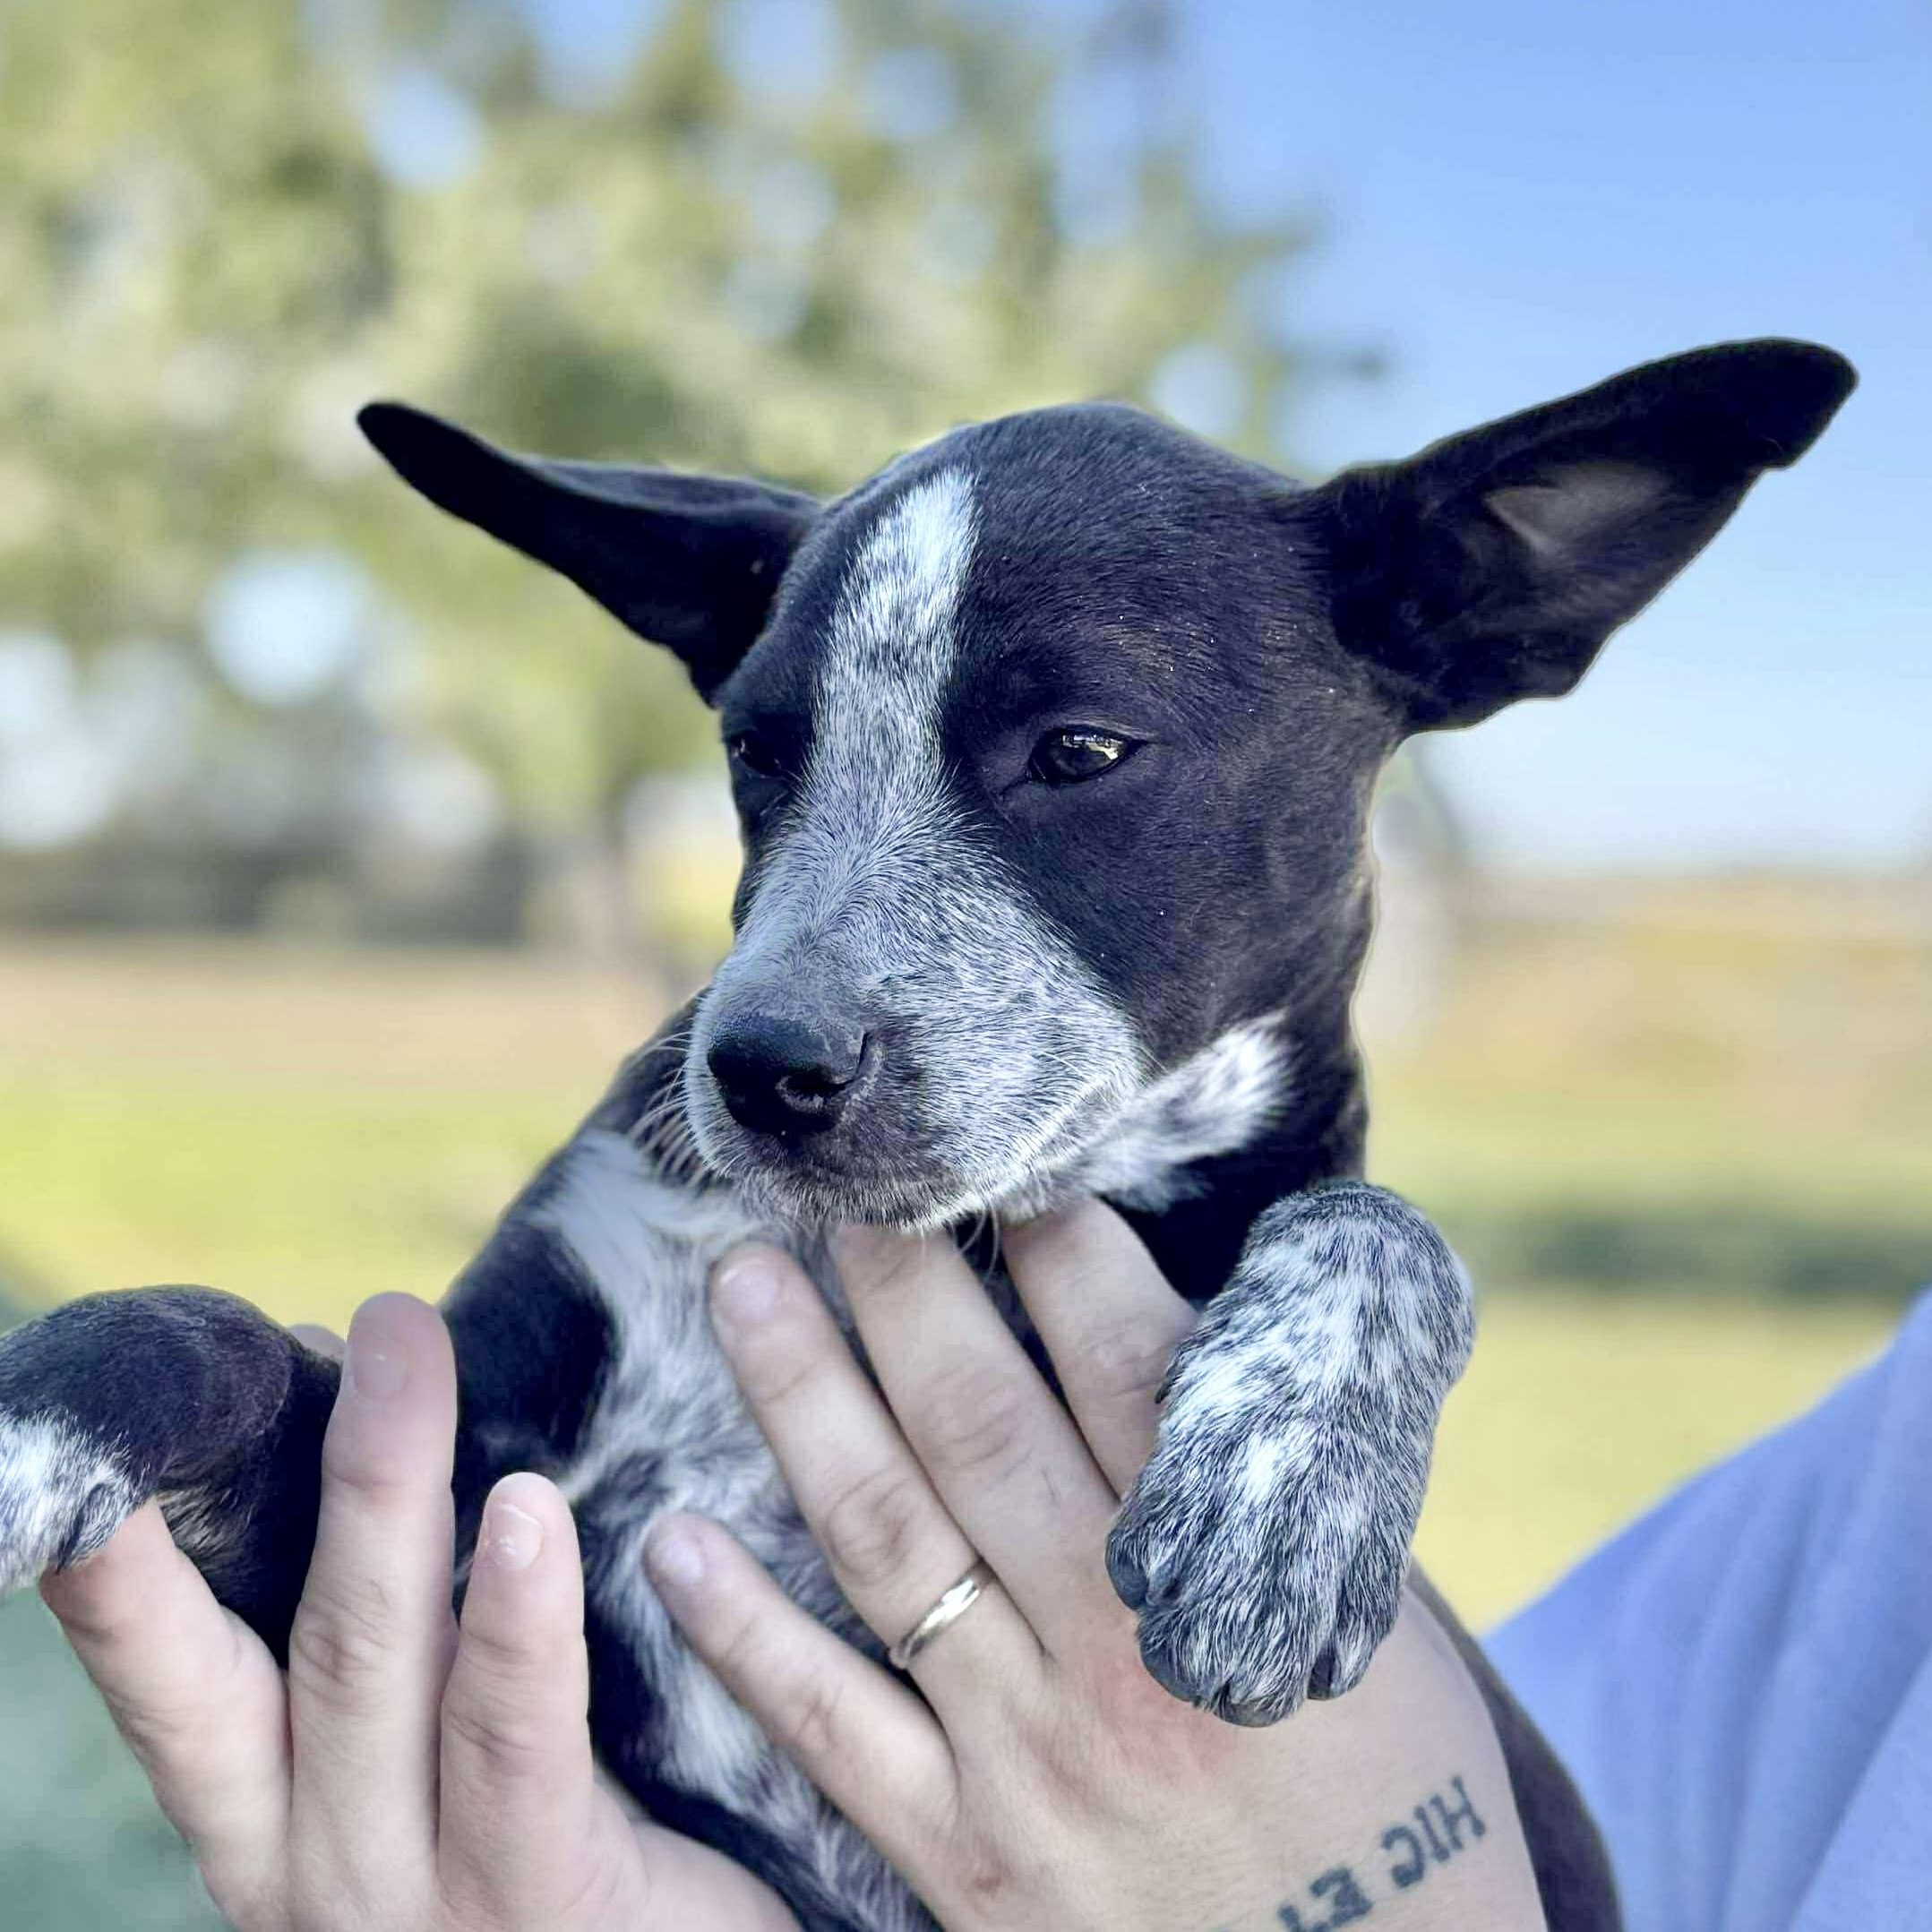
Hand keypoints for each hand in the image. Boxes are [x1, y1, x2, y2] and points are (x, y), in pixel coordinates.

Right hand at [40, 1294, 796, 1931]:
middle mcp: (316, 1863)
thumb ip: (403, 1611)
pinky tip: (530, 1514)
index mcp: (277, 1812)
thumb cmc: (550, 1860)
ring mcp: (422, 1897)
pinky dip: (518, 1626)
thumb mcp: (439, 1751)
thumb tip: (357, 1387)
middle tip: (361, 1316)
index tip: (96, 1436)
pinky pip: (518, 1750)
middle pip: (287, 1641)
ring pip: (381, 1669)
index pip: (172, 1671)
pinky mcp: (550, 1908)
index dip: (121, 1560)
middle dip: (318, 1462)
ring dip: (390, 1493)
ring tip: (404, 1351)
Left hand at [646, 1204, 1546, 1931]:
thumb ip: (1267, 1486)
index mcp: (1236, 1577)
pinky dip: (744, 1634)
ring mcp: (1029, 1754)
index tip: (1002, 1168)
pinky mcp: (966, 1856)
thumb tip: (1175, 1325)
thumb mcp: (1373, 1616)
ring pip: (891, 1540)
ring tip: (742, 1286)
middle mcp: (1120, 1648)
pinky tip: (672, 1542)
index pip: (1131, 1370)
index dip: (1063, 1253)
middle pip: (985, 1426)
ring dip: (803, 1401)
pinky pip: (833, 1728)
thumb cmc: (1400, 1795)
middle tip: (841, 1186)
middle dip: (906, 1289)